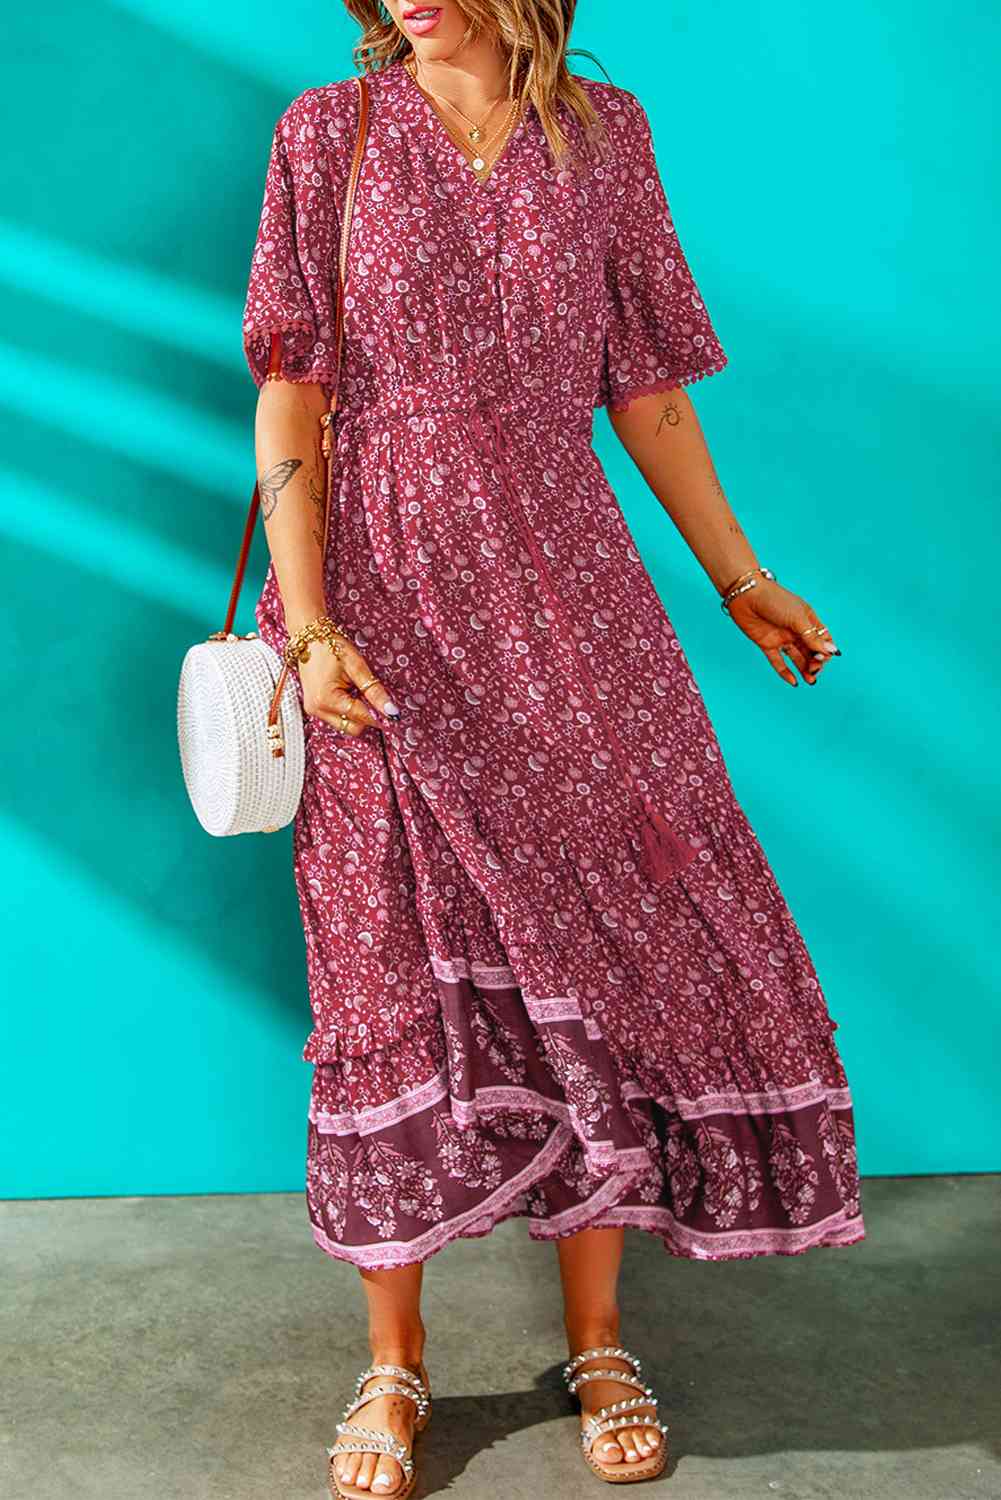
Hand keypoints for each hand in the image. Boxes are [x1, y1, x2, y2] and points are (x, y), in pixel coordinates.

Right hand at [297, 630, 400, 733]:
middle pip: (353, 728)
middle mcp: (317, 709)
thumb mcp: (356, 666)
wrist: (309, 639)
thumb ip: (374, 690)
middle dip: (367, 716)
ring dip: (357, 714)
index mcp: (326, 699)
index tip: (394, 714)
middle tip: (373, 697)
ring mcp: (314, 711)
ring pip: (345, 725)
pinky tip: (348, 693)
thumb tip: (391, 710)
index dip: (379, 716)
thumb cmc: (330, 647)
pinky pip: (338, 718)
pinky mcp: (314, 708)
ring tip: (356, 690)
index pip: (361, 717)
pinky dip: (347, 711)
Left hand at [725, 577, 839, 686]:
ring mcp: (781, 638)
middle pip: (811, 651)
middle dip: (815, 662)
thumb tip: (832, 651)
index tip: (822, 657)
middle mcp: (796, 630)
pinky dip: (785, 672)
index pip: (823, 640)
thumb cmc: (774, 600)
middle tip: (813, 670)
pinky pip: (778, 662)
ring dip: (804, 669)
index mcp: (807, 620)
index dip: (825, 651)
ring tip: (810, 681)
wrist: (746, 594)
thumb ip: (812, 637)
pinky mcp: (767, 644)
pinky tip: (794, 682)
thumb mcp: (797, 618)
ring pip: (796, 658)